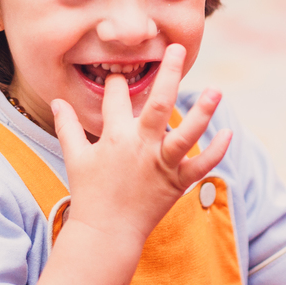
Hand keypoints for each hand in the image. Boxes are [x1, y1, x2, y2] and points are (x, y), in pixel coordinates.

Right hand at [51, 43, 231, 244]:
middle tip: (178, 49)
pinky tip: (228, 133)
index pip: (116, 98)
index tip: (121, 73)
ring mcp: (160, 165)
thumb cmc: (89, 194)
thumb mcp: (75, 157)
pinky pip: (200, 166)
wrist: (105, 235)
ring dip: (202, 112)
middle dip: (169, 74)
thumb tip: (57, 101)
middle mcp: (140, 146)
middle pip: (157, 104)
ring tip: (216, 90)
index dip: (118, 82)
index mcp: (115, 137)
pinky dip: (215, 152)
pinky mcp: (176, 183)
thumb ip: (67, 127)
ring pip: (185, 135)